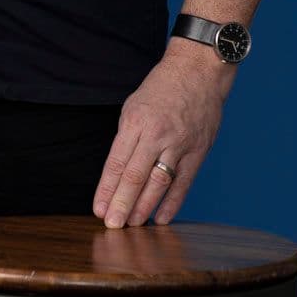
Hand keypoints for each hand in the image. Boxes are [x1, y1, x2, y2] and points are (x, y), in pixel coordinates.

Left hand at [92, 43, 235, 227]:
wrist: (197, 71)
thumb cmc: (160, 89)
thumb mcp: (133, 106)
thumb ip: (127, 138)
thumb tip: (118, 172)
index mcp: (135, 122)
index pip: (116, 163)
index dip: (107, 189)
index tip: (98, 209)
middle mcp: (156, 135)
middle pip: (135, 177)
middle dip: (121, 204)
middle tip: (112, 225)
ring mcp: (179, 144)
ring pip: (159, 183)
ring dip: (144, 207)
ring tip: (132, 225)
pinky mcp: (198, 151)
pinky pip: (183, 182)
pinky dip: (172, 203)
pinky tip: (162, 218)